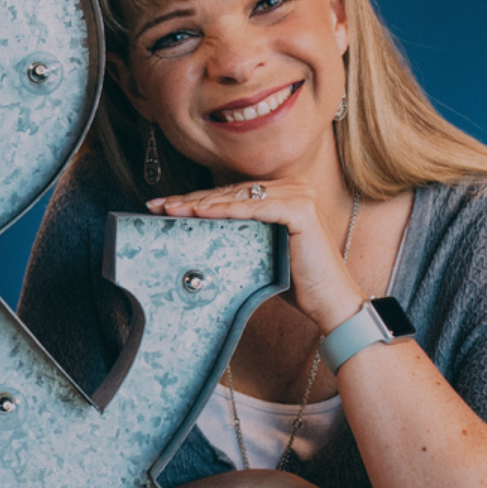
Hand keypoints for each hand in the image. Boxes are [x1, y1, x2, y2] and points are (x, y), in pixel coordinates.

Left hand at [147, 180, 364, 330]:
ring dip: (202, 204)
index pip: (230, 194)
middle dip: (191, 201)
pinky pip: (255, 208)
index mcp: (283, 191)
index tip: (162, 207)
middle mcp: (293, 186)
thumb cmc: (292, 279)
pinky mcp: (301, 209)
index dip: (195, 200)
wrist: (328, 302)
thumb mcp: (257, 250)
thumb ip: (237, 232)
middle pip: (230, 193)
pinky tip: (201, 213)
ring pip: (238, 198)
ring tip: (172, 210)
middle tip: (158, 207)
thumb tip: (194, 230)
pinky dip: (226, 210)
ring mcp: (299, 194)